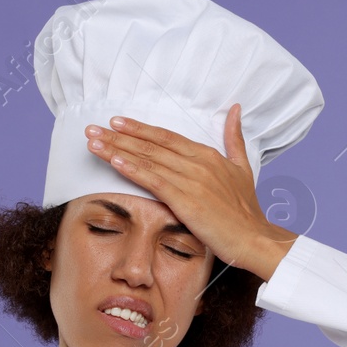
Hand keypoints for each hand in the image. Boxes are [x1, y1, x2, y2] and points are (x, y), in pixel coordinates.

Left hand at [84, 102, 297, 279]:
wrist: (254, 238)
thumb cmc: (246, 209)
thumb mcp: (242, 167)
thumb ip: (234, 138)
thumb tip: (234, 109)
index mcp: (207, 154)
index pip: (166, 136)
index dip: (139, 128)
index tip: (115, 122)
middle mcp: (197, 163)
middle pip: (151, 145)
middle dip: (118, 136)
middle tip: (91, 129)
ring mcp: (192, 181)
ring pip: (148, 160)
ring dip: (117, 150)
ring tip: (93, 143)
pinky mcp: (186, 201)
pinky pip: (155, 182)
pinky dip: (134, 170)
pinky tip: (115, 162)